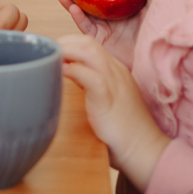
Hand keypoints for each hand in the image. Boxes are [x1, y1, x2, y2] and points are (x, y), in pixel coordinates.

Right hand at [57, 0, 159, 67]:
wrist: (157, 58)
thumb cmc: (160, 30)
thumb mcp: (158, 5)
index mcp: (122, 3)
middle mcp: (110, 14)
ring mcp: (104, 26)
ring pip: (83, 12)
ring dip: (70, 3)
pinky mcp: (100, 39)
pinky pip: (86, 27)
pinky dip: (78, 18)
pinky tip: (74, 9)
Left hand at [60, 35, 169, 191]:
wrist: (145, 151)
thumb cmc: (124, 131)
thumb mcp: (107, 99)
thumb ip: (91, 83)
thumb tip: (69, 73)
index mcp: (115, 70)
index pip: (90, 44)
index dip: (69, 43)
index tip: (53, 51)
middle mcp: (115, 71)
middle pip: (88, 42)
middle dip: (64, 42)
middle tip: (47, 52)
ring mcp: (114, 82)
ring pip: (89, 51)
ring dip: (66, 50)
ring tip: (50, 58)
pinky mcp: (108, 98)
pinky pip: (90, 76)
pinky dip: (73, 70)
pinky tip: (60, 72)